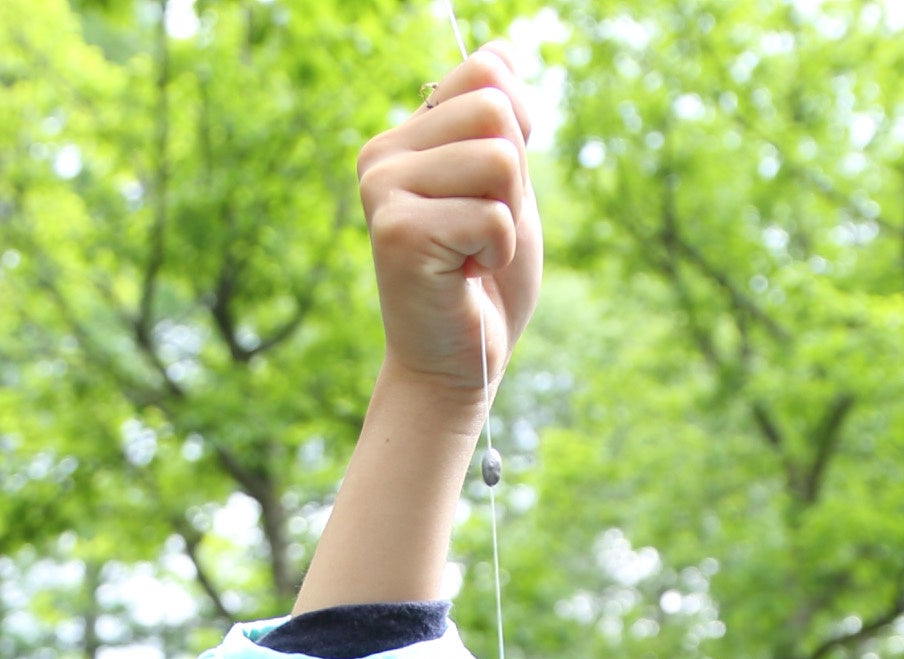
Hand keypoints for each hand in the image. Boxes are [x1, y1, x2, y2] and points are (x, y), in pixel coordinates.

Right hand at [357, 41, 543, 406]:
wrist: (460, 363)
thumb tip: (503, 50)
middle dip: (516, 176)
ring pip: (499, 159)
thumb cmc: (485, 279)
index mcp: (407, 134)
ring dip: (508, 217)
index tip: (498, 184)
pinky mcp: (397, 231)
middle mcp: (383, 153)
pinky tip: (465, 275)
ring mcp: (383, 190)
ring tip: (474, 252)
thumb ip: (503, 122)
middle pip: (496, 108)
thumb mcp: (506, 187)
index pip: (488, 69)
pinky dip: (498, 252)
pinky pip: (491, 216)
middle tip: (485, 227)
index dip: (520, 125)